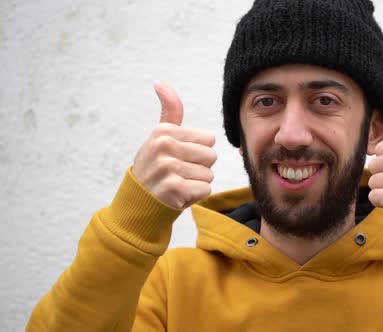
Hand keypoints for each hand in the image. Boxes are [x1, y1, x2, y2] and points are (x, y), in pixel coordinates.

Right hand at [132, 82, 216, 208]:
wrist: (138, 201)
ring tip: (178, 184)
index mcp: (164, 131)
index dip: (198, 151)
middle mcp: (164, 146)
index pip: (209, 139)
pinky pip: (205, 189)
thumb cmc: (155, 165)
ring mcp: (167, 168)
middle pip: (211, 156)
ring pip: (209, 174)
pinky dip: (196, 196)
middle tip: (179, 173)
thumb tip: (160, 82)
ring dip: (197, 183)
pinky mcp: (173, 189)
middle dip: (200, 168)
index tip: (179, 157)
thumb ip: (169, 110)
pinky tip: (179, 195)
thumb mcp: (160, 135)